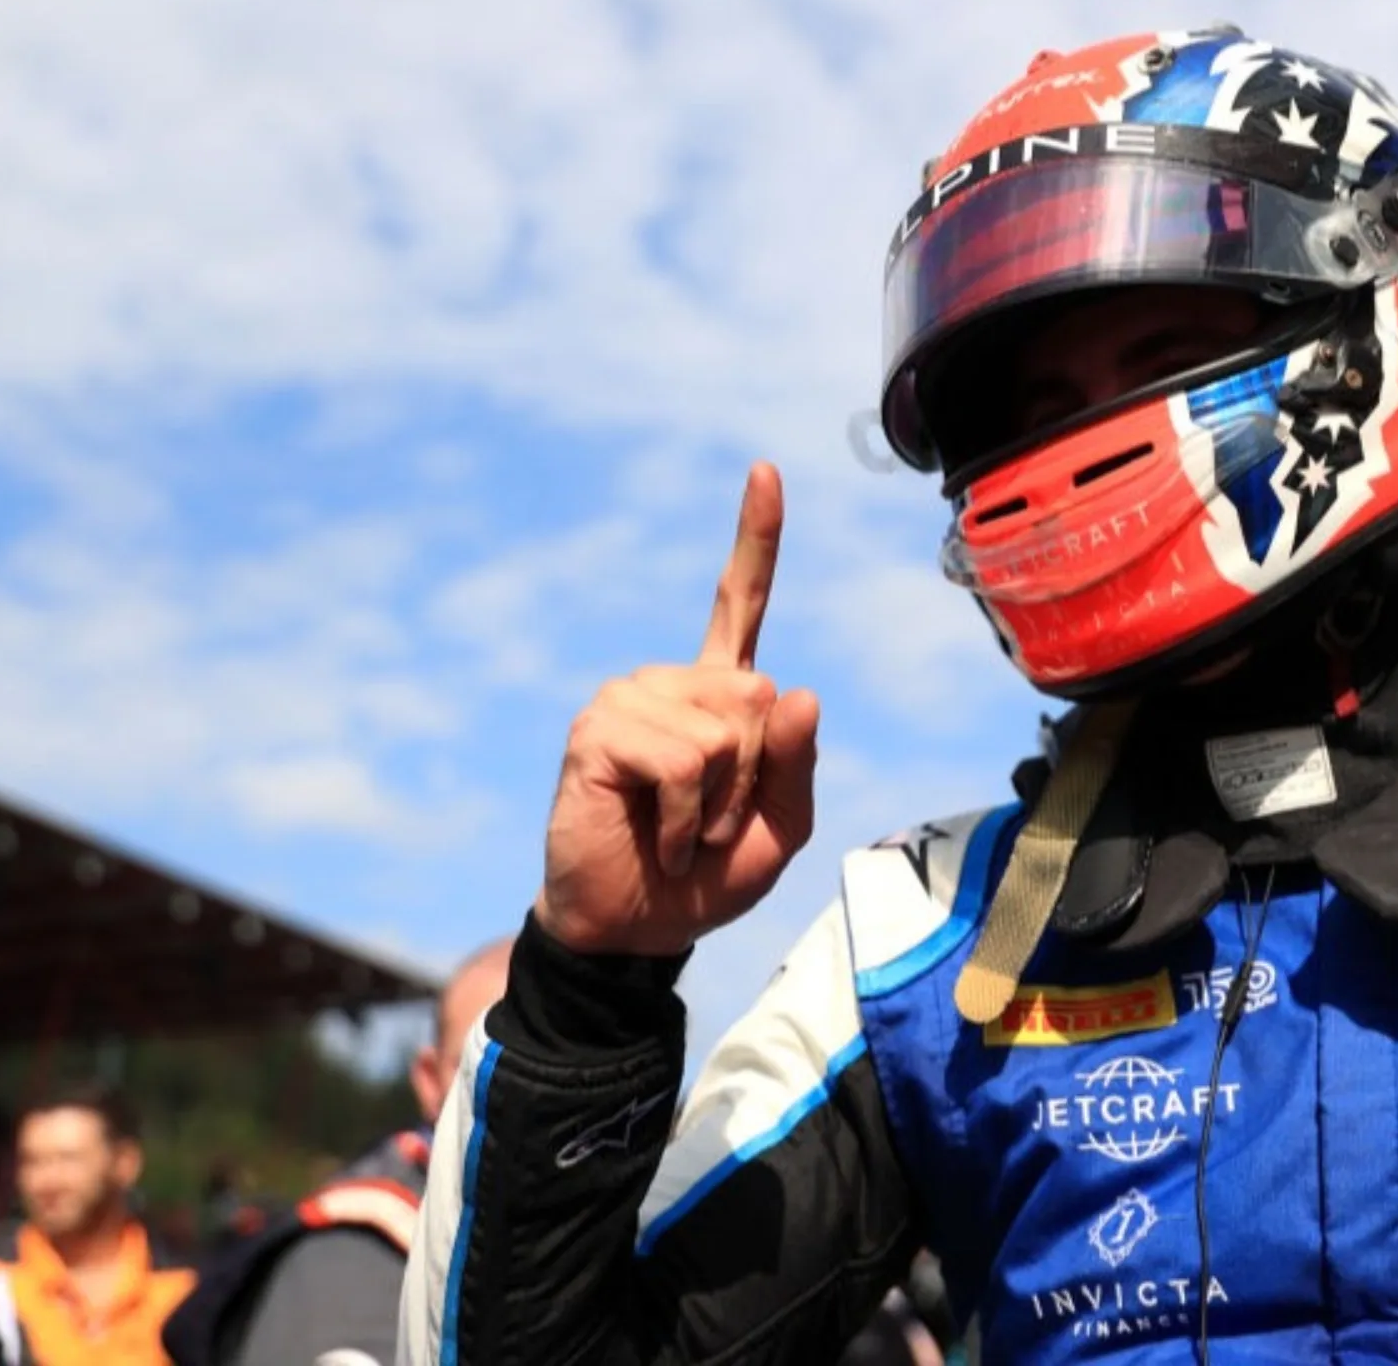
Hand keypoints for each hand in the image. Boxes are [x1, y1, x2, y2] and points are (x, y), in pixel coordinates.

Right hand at [536, 462, 819, 956]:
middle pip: (764, 698)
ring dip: (721, 803)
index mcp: (719, 692)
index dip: (755, 538)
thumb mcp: (781, 825)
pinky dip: (690, 816)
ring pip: (729, 729)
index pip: (741, 602)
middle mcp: (673, 682)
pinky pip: (687, 760)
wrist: (638, 928)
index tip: (765, 470)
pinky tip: (659, 834)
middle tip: (712, 821)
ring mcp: (630, 699)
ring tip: (683, 828)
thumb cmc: (708, 876)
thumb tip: (796, 689)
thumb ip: (798, 762)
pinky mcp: (599, 729)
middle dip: (755, 778)